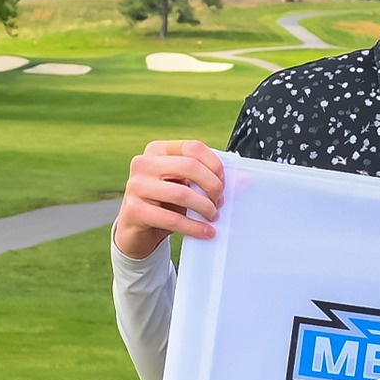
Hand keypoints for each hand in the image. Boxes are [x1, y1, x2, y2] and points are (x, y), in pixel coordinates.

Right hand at [112, 140, 225, 258]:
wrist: (138, 229)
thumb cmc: (167, 202)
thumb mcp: (186, 185)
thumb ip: (209, 178)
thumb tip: (247, 180)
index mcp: (157, 150)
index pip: (193, 147)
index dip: (215, 165)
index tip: (224, 183)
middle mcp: (143, 164)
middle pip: (189, 167)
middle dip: (213, 186)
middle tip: (221, 202)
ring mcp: (135, 186)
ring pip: (182, 193)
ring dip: (205, 207)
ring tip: (213, 216)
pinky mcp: (133, 210)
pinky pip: (172, 219)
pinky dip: (195, 227)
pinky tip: (207, 232)